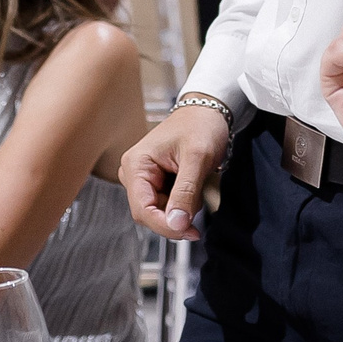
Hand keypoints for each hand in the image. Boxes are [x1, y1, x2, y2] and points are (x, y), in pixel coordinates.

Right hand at [121, 100, 230, 237]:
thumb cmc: (201, 125)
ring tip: (197, 187)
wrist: (208, 111)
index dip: (165, 225)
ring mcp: (144, 179)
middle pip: (149, 214)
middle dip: (175, 218)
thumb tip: (176, 224)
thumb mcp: (197, 158)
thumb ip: (186, 192)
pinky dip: (183, 204)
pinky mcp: (155, 183)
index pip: (142, 209)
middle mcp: (134, 173)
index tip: (189, 231)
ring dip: (181, 210)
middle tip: (199, 214)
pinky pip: (167, 206)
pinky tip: (193, 189)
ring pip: (160, 213)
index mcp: (136, 164)